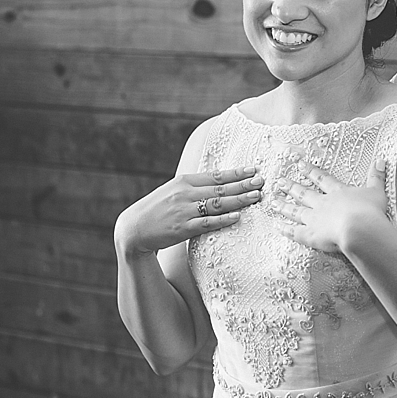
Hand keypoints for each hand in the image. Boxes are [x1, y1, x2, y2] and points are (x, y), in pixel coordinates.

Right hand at [114, 167, 263, 257]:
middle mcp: (185, 194)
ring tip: (256, 197)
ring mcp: (184, 211)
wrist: (134, 228)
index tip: (254, 169)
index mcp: (184, 181)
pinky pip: (207, 223)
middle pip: (221, 188)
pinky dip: (223, 219)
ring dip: (239, 200)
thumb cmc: (158, 208)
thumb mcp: (174, 190)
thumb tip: (222, 181)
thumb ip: (196, 186)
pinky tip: (237, 216)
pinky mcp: (183, 228)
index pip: (216, 175)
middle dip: (244, 184)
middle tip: (262, 182)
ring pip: (217, 204)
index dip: (237, 172)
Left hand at [271, 156, 392, 253]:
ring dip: (284, 205)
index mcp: (338, 192)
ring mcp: (314, 219)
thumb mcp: (377, 191)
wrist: (360, 229)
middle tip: (279, 181)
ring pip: (295, 211)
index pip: (322, 179)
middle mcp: (323, 203)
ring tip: (273, 200)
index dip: (310, 171)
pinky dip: (285, 229)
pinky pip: (294, 232)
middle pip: (304, 193)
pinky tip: (276, 225)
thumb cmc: (370, 211)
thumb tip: (380, 160)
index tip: (299, 164)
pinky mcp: (311, 235)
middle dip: (291, 187)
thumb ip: (377, 176)